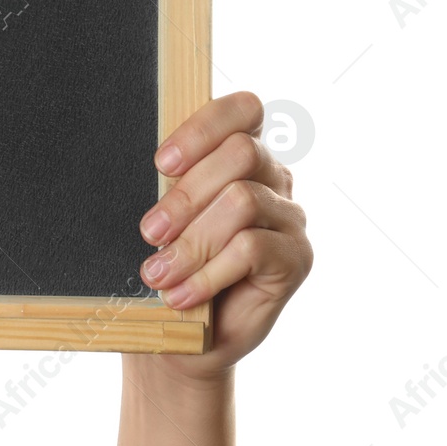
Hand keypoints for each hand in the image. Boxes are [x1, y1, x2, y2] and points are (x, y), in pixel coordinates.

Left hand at [136, 91, 312, 377]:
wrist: (184, 334)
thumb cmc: (169, 264)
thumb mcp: (164, 218)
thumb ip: (170, 184)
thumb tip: (155, 166)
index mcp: (241, 154)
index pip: (244, 111)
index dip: (203, 128)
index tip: (161, 164)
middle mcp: (273, 179)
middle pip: (241, 153)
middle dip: (185, 194)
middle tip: (149, 233)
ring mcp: (288, 218)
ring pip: (242, 201)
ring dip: (191, 241)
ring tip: (157, 273)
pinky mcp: (297, 258)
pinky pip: (251, 249)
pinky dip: (207, 273)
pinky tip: (181, 295)